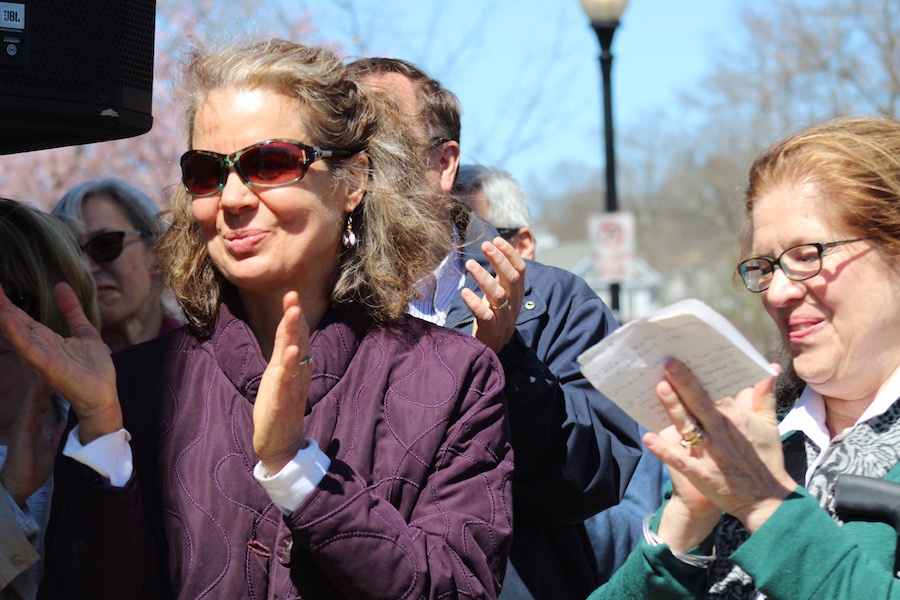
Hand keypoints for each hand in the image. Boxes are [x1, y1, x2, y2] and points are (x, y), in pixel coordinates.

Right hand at [0, 283, 120, 443]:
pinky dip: (17, 334)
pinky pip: (29, 348)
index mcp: (46, 339)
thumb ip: (72, 310)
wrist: (103, 394)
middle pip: (15, 323)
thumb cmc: (93, 367)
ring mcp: (41, 356)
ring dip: (5, 316)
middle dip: (2, 306)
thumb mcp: (84, 331)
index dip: (8, 303)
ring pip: (18, 333)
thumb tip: (61, 285)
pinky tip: (7, 320)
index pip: (22, 318)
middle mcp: (39, 347)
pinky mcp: (47, 366)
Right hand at [0, 378, 65, 507]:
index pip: (44, 402)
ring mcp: (24, 425)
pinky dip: (32, 398)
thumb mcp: (49, 448)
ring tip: (43, 366)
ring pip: (32, 400)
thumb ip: (55, 435)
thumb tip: (63, 423)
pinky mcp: (21, 431)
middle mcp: (29, 422)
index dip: (50, 388)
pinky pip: (28, 412)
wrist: (19, 485)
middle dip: (44, 381)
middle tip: (52, 362)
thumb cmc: (33, 468)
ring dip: (38, 384)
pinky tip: (36, 386)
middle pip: (38, 398)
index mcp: (37, 425)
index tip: (58, 374)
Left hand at [253, 292, 311, 474]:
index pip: (294, 338)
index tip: (290, 295)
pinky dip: (290, 366)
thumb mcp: (279, 377)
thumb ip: (286, 354)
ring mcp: (292, 387)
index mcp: (294, 368)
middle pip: (298, 341)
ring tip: (293, 315)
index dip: (292, 317)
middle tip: (293, 296)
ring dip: (295, 335)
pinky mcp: (283, 403)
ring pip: (294, 357)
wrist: (280, 444)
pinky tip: (291, 352)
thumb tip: (291, 330)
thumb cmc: (279, 409)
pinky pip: (287, 382)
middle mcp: (296, 374)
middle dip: (295, 318)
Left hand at [461, 237, 525, 352]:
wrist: (491, 350)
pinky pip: (485, 315)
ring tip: (470, 264)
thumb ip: (501, 275)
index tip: (497, 239)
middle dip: (499, 260)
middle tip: (485, 245)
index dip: (510, 254)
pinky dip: (475, 302)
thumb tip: (496, 247)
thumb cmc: (494, 316)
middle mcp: (513, 304)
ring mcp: (504, 318)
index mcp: (517, 294)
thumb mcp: (502, 294)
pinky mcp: (491, 330)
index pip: (520, 270)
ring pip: (498, 295)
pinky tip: (464, 292)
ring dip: (484, 278)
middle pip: (511, 279)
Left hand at [644, 360, 795, 533]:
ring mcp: (710, 453)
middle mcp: (721, 432)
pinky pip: (679, 459)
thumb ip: (764, 395)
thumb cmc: (765, 458)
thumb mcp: (768, 424)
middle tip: (669, 364)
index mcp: (736, 418)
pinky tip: (647, 437)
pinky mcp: (700, 473)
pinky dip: (664, 449)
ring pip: (688, 425)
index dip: (701, 376)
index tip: (686, 359)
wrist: (765, 499)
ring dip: (674, 407)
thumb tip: (770, 369)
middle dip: (685, 383)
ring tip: (660, 387)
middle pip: (700, 403)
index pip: (716, 392)